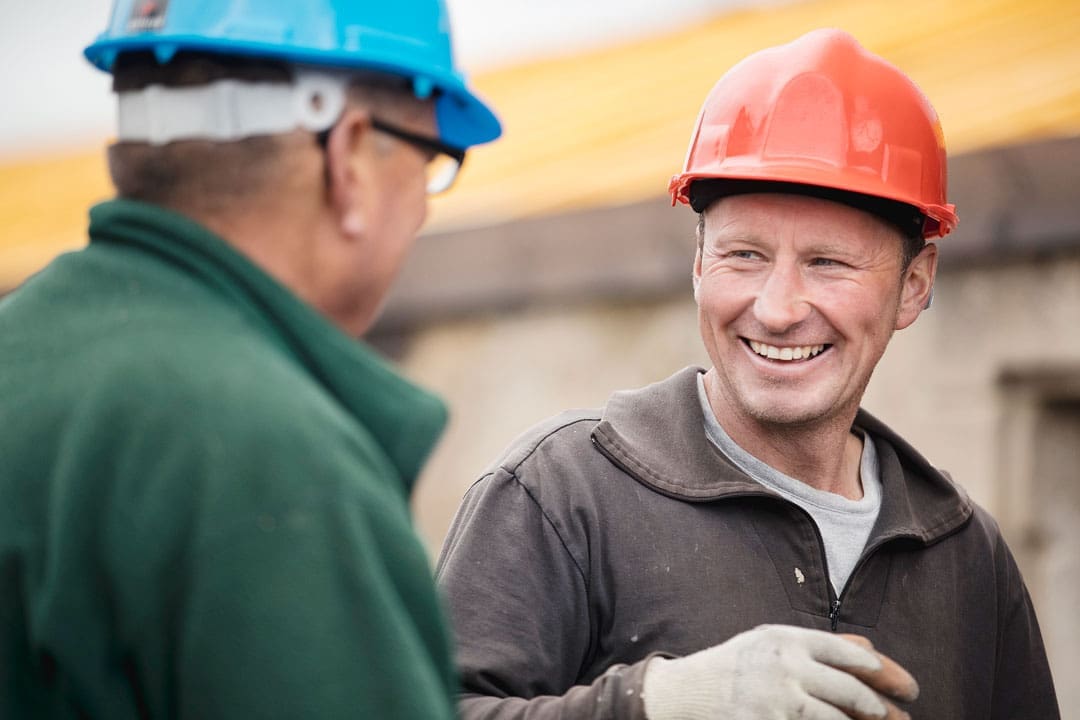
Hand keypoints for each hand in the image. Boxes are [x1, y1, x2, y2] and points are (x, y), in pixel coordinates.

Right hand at [642, 624, 918, 719]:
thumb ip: (816, 646)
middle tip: (900, 718)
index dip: (884, 671)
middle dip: (882, 709)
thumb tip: (868, 648)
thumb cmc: (731, 667)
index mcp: (786, 639)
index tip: (905, 687)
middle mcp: (784, 667)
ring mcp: (777, 701)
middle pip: (851, 691)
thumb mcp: (768, 643)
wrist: (685, 695)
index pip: (850, 653)